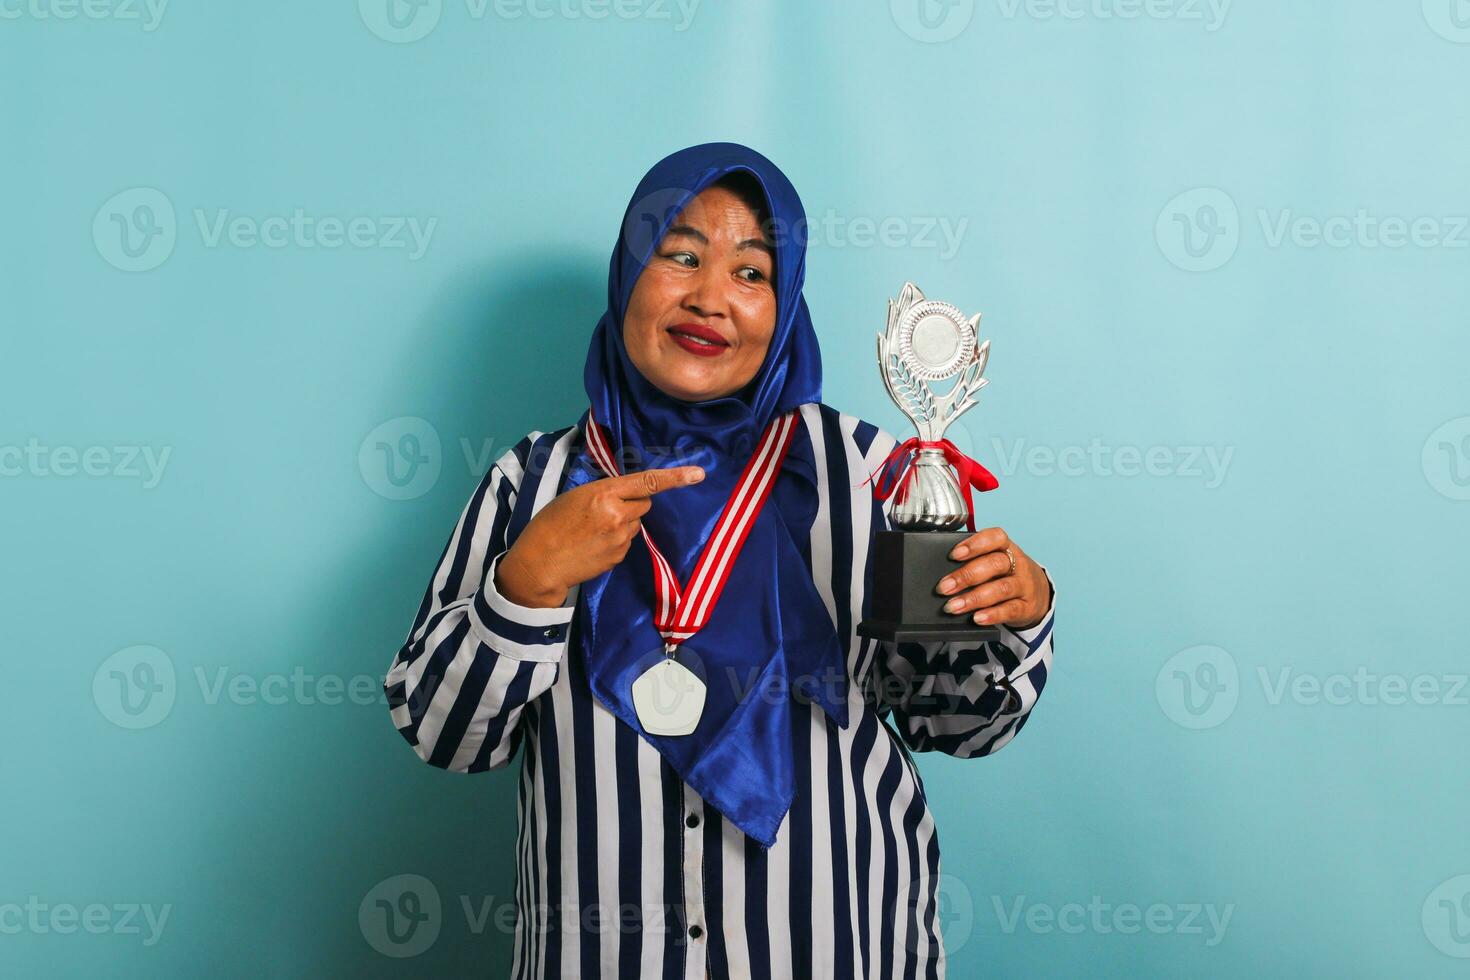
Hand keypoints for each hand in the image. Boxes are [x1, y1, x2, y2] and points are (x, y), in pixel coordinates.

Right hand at [494, 464, 705, 607]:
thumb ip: (603, 493)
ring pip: (636, 524)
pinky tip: (593, 545)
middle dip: (632, 504)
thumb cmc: (549, 524)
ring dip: (623, 523)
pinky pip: (627, 541)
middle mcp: (617, 514)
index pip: (647, 482)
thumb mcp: (573, 496)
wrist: (539, 564)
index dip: (675, 477)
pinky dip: (616, 540)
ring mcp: (621, 538)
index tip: (698, 474)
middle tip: (605, 510)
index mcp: (604, 494)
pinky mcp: (620, 556)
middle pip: (644, 504)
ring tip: (593, 531)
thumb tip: (624, 495)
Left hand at [934, 527, 1051, 628]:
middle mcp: (1017, 564)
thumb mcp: (995, 562)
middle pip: (994, 564)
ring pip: (1001, 588)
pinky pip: (1010, 610)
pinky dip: (992, 614)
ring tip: (953, 606)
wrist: (1038, 595)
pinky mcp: (1026, 607)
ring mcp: (1024, 586)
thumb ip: (974, 562)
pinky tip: (976, 618)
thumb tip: (944, 573)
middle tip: (944, 587)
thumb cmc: (1006, 574)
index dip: (975, 544)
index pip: (996, 538)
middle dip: (966, 576)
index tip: (954, 554)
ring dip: (973, 598)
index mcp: (1007, 547)